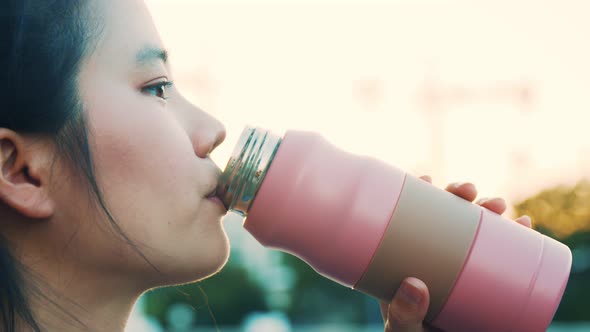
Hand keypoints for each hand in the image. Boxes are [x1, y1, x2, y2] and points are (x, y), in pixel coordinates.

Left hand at [380, 175, 531, 331]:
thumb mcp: (404, 331)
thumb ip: (403, 315)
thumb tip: (413, 284)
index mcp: (408, 258)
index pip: (411, 219)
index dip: (418, 195)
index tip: (426, 179)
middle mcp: (435, 256)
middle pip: (445, 217)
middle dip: (459, 196)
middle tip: (468, 191)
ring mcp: (461, 267)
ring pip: (476, 230)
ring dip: (490, 210)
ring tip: (500, 207)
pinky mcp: (484, 281)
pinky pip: (501, 254)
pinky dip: (516, 238)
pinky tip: (524, 224)